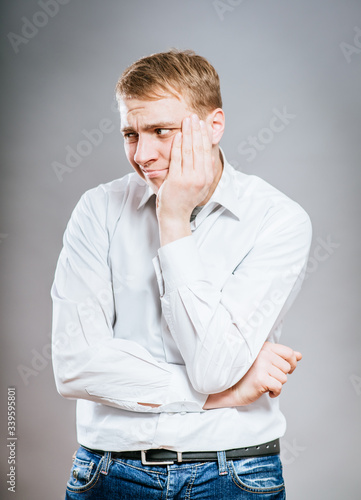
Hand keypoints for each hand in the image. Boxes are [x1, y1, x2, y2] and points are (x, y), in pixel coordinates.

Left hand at [157, 114, 214, 245]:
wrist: (175, 215)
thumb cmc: (185, 199)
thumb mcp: (201, 186)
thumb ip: (205, 172)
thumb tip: (211, 158)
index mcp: (207, 177)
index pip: (207, 151)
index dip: (205, 136)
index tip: (203, 124)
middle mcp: (200, 177)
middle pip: (199, 148)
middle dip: (196, 130)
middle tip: (194, 116)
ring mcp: (189, 179)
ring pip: (189, 151)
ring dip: (188, 133)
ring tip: (186, 121)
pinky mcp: (176, 180)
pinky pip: (177, 158)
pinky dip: (177, 145)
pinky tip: (177, 135)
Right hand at [203, 342, 301, 408]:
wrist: (231, 388)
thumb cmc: (247, 375)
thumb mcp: (266, 362)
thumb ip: (282, 357)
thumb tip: (299, 355)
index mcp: (264, 347)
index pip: (288, 352)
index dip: (291, 363)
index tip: (285, 369)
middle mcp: (263, 353)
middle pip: (287, 367)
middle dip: (280, 375)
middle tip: (268, 377)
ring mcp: (262, 365)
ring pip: (284, 378)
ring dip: (276, 384)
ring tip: (264, 383)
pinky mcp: (261, 378)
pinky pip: (279, 387)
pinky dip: (275, 392)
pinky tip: (265, 390)